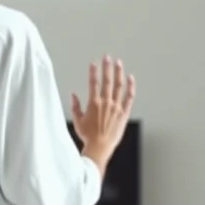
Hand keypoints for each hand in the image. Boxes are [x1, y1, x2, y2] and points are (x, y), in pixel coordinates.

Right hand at [71, 56, 135, 175]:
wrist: (100, 147)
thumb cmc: (88, 136)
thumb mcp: (77, 121)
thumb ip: (75, 106)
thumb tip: (73, 95)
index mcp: (94, 103)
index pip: (93, 83)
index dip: (93, 72)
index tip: (93, 63)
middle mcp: (106, 102)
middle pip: (107, 80)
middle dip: (106, 67)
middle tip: (107, 57)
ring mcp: (116, 107)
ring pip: (118, 86)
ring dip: (118, 73)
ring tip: (118, 63)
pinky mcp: (124, 113)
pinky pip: (129, 97)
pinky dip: (130, 87)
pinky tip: (130, 78)